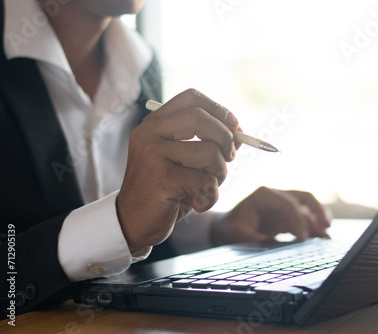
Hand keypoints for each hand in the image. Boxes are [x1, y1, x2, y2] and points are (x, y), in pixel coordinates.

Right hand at [117, 89, 240, 252]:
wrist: (132, 222)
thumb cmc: (164, 190)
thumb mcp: (185, 161)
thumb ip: (208, 143)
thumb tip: (240, 132)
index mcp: (154, 124)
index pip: (191, 98)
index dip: (219, 109)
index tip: (235, 126)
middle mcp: (150, 133)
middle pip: (201, 118)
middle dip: (226, 139)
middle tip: (229, 159)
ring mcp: (153, 154)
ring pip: (209, 152)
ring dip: (220, 174)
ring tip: (207, 188)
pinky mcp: (161, 178)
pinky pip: (205, 180)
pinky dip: (211, 195)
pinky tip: (199, 203)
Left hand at [211, 187, 331, 245]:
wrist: (227, 228)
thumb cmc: (230, 228)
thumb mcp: (235, 232)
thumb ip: (249, 235)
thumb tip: (266, 240)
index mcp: (264, 194)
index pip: (287, 204)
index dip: (297, 219)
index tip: (302, 238)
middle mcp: (277, 196)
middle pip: (303, 197)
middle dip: (317, 210)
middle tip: (326, 226)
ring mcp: (283, 205)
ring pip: (307, 206)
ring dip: (319, 217)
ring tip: (327, 234)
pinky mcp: (287, 216)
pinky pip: (305, 217)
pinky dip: (315, 226)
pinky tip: (322, 237)